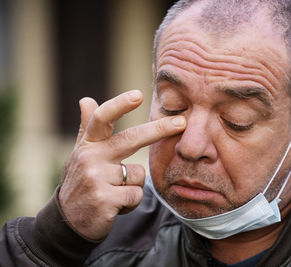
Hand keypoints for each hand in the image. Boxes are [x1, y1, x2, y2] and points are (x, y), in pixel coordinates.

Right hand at [59, 90, 185, 239]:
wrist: (68, 221)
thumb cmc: (82, 182)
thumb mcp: (81, 153)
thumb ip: (87, 127)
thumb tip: (86, 99)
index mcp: (88, 145)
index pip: (102, 119)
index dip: (120, 105)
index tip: (138, 95)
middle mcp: (90, 158)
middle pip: (131, 139)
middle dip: (158, 130)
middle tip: (181, 123)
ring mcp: (96, 178)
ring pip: (138, 174)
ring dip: (133, 186)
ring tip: (115, 192)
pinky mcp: (104, 199)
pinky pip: (136, 194)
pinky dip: (131, 202)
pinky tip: (115, 206)